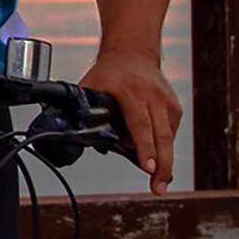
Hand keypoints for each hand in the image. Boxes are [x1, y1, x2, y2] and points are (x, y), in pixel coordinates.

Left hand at [81, 49, 180, 197]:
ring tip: (158, 181)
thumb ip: (79, 109)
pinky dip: (163, 147)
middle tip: (158, 188)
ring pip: (169, 137)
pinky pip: (170, 132)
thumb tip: (63, 130)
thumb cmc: (110, 71)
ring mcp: (167, 101)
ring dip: (164, 161)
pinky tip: (157, 157)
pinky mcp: (175, 107)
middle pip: (161, 136)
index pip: (140, 124)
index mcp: (131, 91)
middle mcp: (153, 96)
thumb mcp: (89, 86)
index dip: (144, 147)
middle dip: (162, 165)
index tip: (147, 167)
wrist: (133, 51)